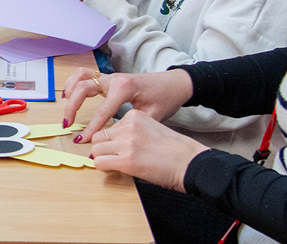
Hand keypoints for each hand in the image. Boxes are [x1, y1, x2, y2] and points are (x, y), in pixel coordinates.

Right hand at [61, 67, 193, 142]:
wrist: (175, 83)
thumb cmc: (166, 98)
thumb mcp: (153, 116)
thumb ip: (133, 127)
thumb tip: (115, 142)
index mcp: (125, 88)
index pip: (101, 111)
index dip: (91, 128)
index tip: (83, 141)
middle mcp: (114, 79)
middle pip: (83, 89)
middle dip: (72, 107)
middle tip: (68, 124)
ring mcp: (110, 77)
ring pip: (81, 77)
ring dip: (70, 89)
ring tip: (65, 106)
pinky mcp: (109, 79)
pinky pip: (86, 75)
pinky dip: (74, 82)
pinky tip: (70, 94)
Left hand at [85, 110, 209, 191]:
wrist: (190, 163)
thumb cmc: (175, 150)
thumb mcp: (151, 129)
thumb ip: (131, 131)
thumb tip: (111, 142)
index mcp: (135, 116)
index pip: (109, 126)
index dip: (111, 140)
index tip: (119, 148)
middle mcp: (128, 126)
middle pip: (98, 136)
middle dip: (103, 148)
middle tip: (113, 157)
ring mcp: (126, 142)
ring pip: (96, 149)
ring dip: (103, 158)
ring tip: (116, 164)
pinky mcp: (126, 160)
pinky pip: (99, 162)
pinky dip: (103, 168)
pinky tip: (115, 170)